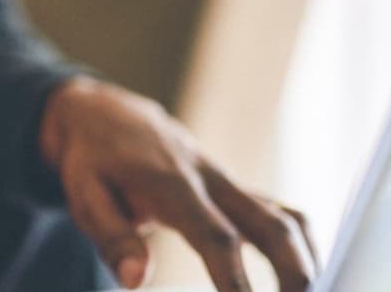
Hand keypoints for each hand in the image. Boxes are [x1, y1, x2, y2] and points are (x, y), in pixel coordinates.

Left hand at [41, 77, 316, 290]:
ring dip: (306, 260)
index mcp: (173, 186)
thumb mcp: (84, 195)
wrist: (106, 114)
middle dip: (295, 272)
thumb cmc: (92, 160)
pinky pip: (279, 214)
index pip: (216, 238)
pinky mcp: (233, 188)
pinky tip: (301, 276)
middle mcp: (211, 181)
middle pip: (273, 225)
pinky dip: (298, 245)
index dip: (235, 279)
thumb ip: (112, 237)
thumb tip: (136, 281)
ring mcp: (227, 182)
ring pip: (286, 218)